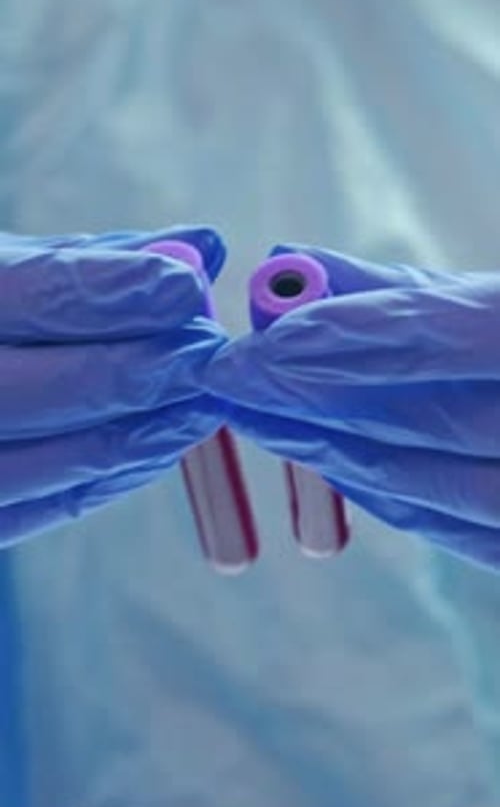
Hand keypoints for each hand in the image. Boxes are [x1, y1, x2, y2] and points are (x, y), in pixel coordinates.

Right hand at [0, 225, 226, 544]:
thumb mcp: (6, 270)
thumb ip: (96, 261)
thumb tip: (203, 246)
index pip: (35, 296)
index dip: (119, 292)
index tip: (188, 287)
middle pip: (48, 388)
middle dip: (142, 371)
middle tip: (209, 353)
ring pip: (53, 460)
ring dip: (142, 434)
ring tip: (199, 405)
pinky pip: (45, 507)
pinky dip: (111, 477)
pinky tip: (157, 447)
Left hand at [207, 244, 499, 569]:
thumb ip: (421, 289)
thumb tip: (305, 271)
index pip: (445, 336)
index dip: (343, 340)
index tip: (257, 345)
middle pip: (428, 420)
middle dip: (318, 405)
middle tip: (236, 387)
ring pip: (446, 489)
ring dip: (345, 458)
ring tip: (272, 425)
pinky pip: (476, 536)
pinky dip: (405, 502)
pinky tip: (344, 471)